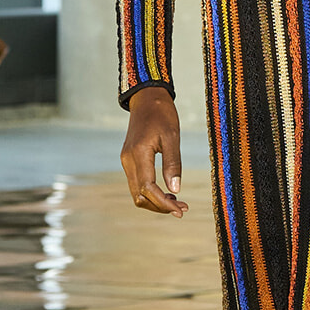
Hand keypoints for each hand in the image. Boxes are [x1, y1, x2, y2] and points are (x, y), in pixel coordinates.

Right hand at [121, 85, 187, 216]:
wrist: (146, 98)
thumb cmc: (162, 114)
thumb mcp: (172, 136)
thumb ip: (173, 163)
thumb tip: (176, 189)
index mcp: (138, 154)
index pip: (148, 189)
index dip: (164, 203)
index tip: (181, 210)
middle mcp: (128, 160)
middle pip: (140, 196)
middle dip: (160, 206)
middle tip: (183, 208)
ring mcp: (126, 161)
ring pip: (137, 192)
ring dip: (156, 201)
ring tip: (177, 202)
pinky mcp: (129, 160)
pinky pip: (137, 183)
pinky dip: (151, 192)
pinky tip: (168, 192)